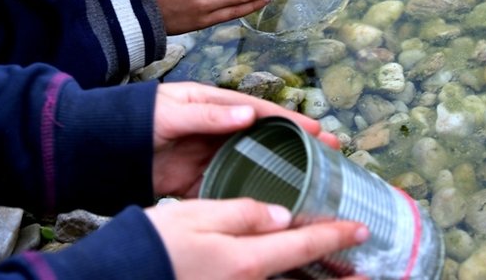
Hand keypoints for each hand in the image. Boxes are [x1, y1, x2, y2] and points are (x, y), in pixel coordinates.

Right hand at [145, 198, 368, 279]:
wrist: (119, 277)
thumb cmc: (154, 244)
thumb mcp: (197, 215)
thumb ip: (243, 213)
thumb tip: (282, 214)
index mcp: (246, 258)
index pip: (302, 243)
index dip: (334, 235)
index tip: (360, 229)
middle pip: (303, 279)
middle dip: (338, 276)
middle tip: (366, 272)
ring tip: (342, 279)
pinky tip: (290, 276)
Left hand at [151, 82, 338, 197]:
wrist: (99, 148)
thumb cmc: (133, 119)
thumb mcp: (170, 112)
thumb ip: (207, 116)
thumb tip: (247, 114)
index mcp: (210, 104)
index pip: (257, 110)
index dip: (289, 120)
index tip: (318, 129)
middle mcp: (213, 129)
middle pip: (262, 137)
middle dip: (295, 145)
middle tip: (330, 154)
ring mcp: (206, 155)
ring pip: (250, 163)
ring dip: (278, 171)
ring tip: (310, 182)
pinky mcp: (194, 180)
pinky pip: (227, 186)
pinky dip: (247, 196)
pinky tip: (271, 207)